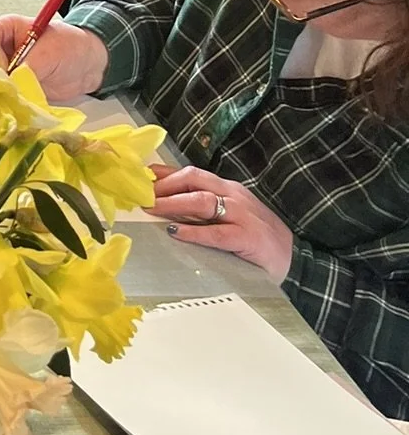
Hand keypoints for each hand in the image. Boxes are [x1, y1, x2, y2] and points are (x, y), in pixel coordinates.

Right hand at [0, 17, 108, 100]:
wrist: (89, 66)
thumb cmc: (70, 46)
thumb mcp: (48, 52)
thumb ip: (27, 67)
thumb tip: (10, 85)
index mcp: (7, 29)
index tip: (5, 67)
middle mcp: (1, 47)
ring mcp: (5, 68)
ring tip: (4, 96)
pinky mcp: (12, 86)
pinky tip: (9, 105)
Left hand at [153, 164, 294, 280]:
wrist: (295, 260)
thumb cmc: (256, 239)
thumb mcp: (230, 216)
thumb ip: (204, 209)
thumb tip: (167, 206)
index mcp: (228, 189)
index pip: (192, 173)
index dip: (164, 174)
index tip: (141, 178)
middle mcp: (234, 196)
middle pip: (194, 179)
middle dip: (165, 185)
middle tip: (141, 195)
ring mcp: (243, 215)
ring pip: (202, 200)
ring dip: (173, 204)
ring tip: (151, 209)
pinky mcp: (248, 238)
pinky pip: (217, 232)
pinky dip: (194, 232)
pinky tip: (175, 233)